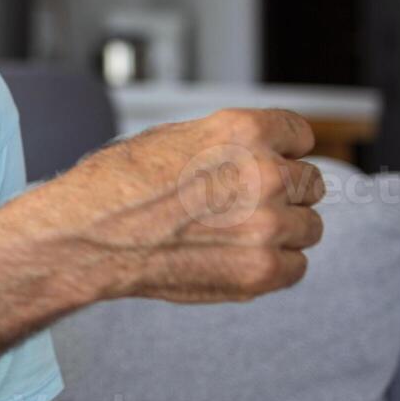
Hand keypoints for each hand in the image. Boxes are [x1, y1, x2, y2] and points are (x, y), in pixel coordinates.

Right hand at [46, 108, 326, 303]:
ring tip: (237, 234)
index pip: (300, 134)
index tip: (274, 162)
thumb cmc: (118, 185)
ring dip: (282, 231)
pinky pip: (296, 267)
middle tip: (246, 204)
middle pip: (310, 182)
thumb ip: (227, 144)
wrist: (89, 235)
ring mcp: (267, 224)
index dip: (285, 149)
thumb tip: (260, 155)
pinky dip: (273, 265)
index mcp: (241, 131)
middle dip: (285, 192)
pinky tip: (237, 258)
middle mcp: (263, 173)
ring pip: (309, 227)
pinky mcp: (261, 269)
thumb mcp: (173, 138)